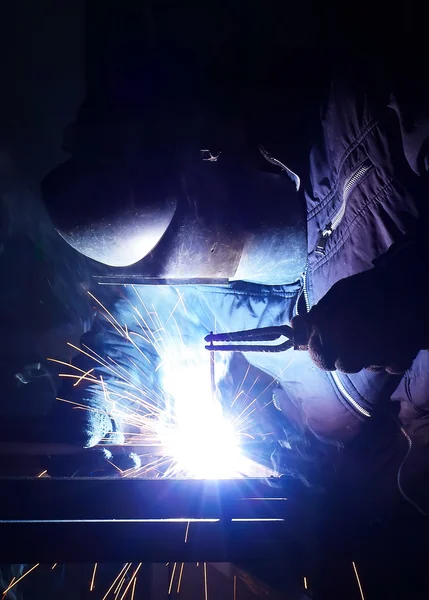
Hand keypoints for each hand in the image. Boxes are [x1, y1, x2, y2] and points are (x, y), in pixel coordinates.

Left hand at [292, 267, 428, 373]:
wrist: (411, 289)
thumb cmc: (371, 288)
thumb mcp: (339, 293)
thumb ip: (318, 314)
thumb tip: (297, 330)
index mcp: (329, 331)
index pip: (315, 354)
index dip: (319, 347)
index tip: (323, 340)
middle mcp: (347, 350)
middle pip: (337, 365)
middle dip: (339, 354)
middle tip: (351, 337)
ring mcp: (372, 359)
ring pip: (361, 366)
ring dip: (362, 355)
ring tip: (372, 334)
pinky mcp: (395, 363)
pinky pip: (385, 366)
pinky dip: (386, 356)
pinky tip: (390, 338)